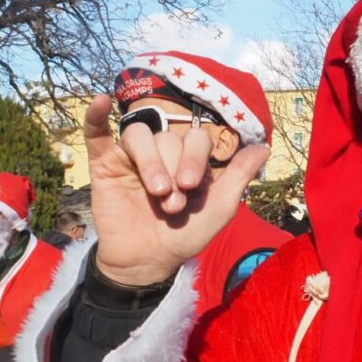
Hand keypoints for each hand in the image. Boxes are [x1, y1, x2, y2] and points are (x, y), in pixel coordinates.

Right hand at [83, 95, 268, 284]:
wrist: (148, 260)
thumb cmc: (185, 234)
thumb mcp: (220, 207)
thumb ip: (239, 175)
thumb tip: (265, 147)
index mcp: (191, 159)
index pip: (196, 138)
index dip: (194, 159)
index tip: (191, 187)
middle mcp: (164, 152)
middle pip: (169, 138)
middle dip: (173, 170)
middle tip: (172, 202)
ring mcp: (133, 156)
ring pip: (140, 136)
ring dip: (151, 163)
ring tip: (156, 193)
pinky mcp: (105, 163)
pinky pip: (97, 133)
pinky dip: (96, 117)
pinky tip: (99, 102)